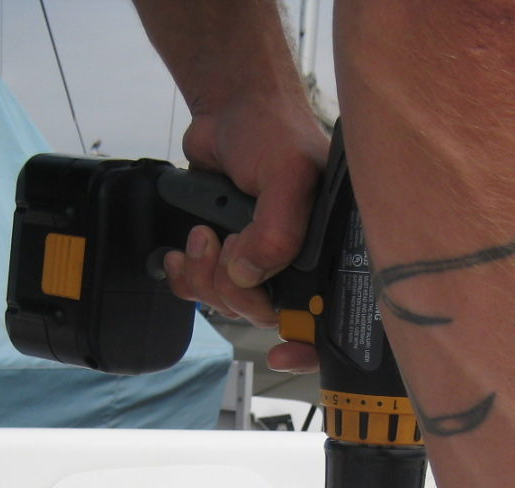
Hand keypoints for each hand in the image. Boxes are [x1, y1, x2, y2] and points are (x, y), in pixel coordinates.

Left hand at [160, 97, 326, 372]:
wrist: (229, 108)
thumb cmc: (273, 131)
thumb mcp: (287, 174)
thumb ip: (277, 230)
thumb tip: (250, 276)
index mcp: (330, 251)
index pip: (330, 317)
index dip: (310, 345)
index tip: (283, 352)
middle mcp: (299, 262)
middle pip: (268, 316)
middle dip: (237, 292)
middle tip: (228, 249)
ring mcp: (261, 261)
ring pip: (230, 305)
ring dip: (206, 279)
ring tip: (204, 235)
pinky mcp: (225, 256)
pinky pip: (202, 291)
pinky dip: (186, 278)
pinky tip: (183, 253)